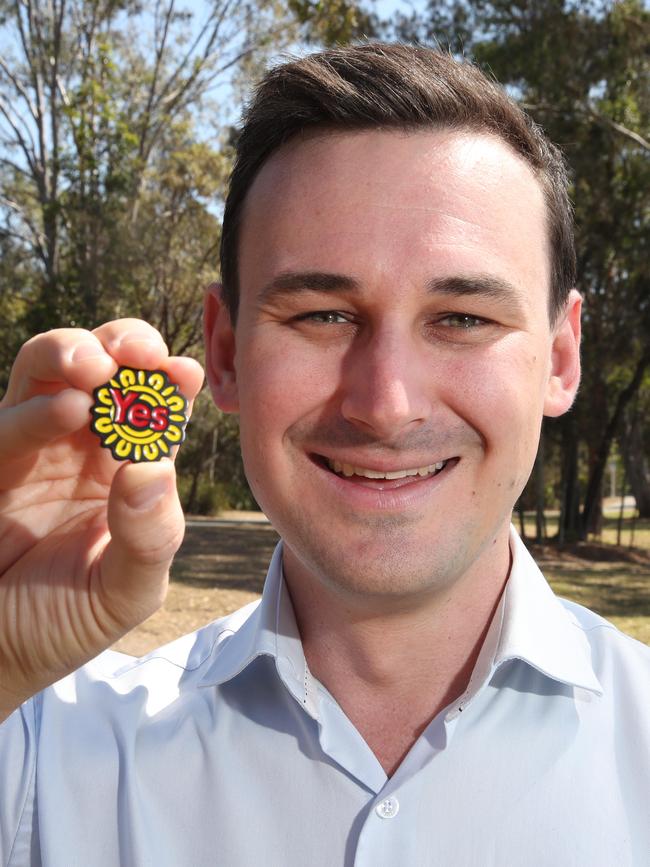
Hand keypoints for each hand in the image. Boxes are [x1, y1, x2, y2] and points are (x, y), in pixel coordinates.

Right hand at [0, 320, 204, 718]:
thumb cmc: (69, 620)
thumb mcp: (126, 592)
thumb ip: (149, 539)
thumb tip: (153, 468)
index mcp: (129, 468)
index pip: (155, 408)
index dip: (169, 382)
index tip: (184, 375)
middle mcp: (82, 448)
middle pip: (101, 369)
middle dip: (121, 346)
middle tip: (139, 352)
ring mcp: (32, 450)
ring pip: (45, 375)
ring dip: (71, 356)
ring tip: (96, 370)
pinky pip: (7, 425)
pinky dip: (36, 412)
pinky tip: (69, 412)